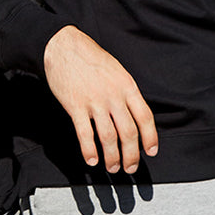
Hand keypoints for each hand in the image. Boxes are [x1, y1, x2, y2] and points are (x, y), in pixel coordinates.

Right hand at [42, 26, 158, 174]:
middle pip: (128, 132)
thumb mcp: (117, 70)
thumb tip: (133, 116)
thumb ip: (126, 92)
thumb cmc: (91, 58)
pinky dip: (89, 150)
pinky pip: (85, 134)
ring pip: (108, 137)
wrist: (64, 46)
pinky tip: (92, 159)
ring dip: (112, 157)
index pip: (144, 117)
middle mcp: (113, 96)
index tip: (151, 151)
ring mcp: (94, 102)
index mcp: (127, 86)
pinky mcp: (75, 106)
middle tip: (130, 167)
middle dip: (131, 155)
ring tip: (112, 168)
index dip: (150, 138)